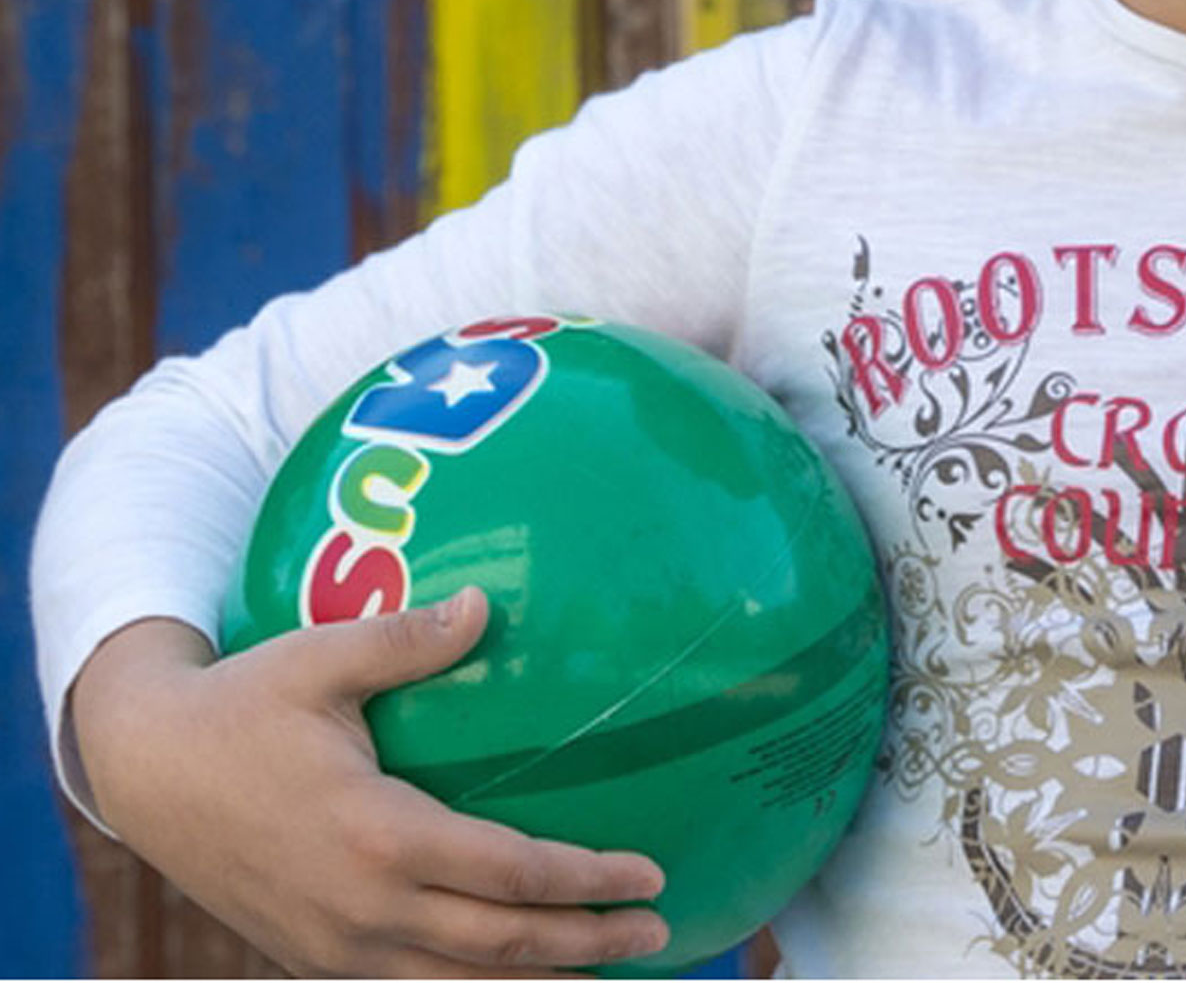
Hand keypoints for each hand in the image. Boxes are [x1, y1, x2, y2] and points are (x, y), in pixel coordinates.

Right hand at [70, 589, 668, 975]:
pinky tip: (515, 978)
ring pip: (458, 988)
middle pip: (500, 946)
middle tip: (659, 934)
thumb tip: (484, 604)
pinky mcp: (316, 957)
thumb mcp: (320, 657)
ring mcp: (336, 945)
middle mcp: (362, 908)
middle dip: (586, 944)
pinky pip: (409, 990)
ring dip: (539, 984)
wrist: (147, 772)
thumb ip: (407, 638)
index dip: (585, 881)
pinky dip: (474, 990)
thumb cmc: (243, 704)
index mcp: (376, 835)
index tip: (649, 875)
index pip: (508, 874)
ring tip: (609, 974)